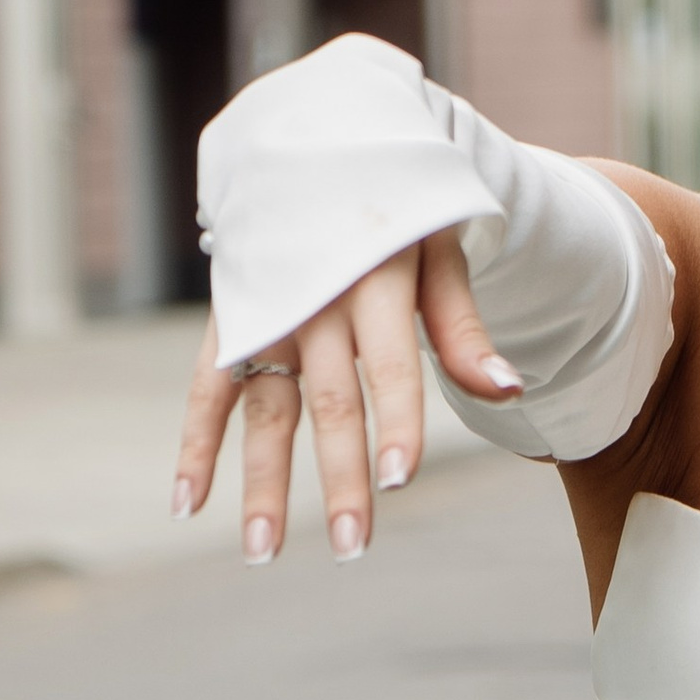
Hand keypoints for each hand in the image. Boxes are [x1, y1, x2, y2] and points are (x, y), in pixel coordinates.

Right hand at [171, 229, 521, 562]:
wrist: (317, 146)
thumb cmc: (396, 212)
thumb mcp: (438, 250)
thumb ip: (464, 327)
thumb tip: (511, 391)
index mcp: (374, 280)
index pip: (390, 364)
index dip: (397, 420)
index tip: (399, 479)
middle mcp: (315, 301)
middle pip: (331, 402)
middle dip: (340, 478)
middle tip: (353, 547)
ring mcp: (267, 313)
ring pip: (265, 409)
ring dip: (263, 482)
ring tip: (266, 552)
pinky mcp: (231, 320)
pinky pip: (206, 388)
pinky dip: (195, 444)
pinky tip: (188, 503)